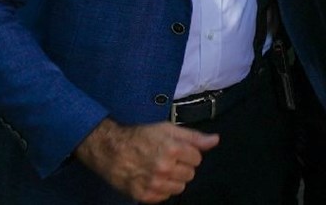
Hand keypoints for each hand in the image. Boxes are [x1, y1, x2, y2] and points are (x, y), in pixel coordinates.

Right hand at [74, 118, 218, 202]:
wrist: (110, 149)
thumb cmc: (140, 136)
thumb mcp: (168, 129)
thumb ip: (194, 137)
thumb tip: (215, 140)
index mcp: (173, 149)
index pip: (197, 159)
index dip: (189, 154)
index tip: (177, 150)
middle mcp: (164, 168)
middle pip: (190, 174)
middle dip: (182, 167)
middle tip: (168, 160)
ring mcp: (154, 184)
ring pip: (179, 188)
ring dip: (173, 180)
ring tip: (160, 170)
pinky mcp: (144, 195)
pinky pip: (164, 198)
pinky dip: (161, 190)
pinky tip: (152, 179)